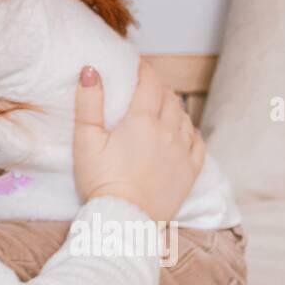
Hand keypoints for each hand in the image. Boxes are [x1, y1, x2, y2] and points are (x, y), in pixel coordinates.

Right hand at [70, 62, 204, 223]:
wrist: (125, 220)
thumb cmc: (101, 180)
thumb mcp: (86, 140)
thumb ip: (88, 103)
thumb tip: (90, 70)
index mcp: (142, 121)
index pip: (150, 83)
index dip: (145, 69)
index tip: (139, 64)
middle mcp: (168, 132)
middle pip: (170, 98)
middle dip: (159, 87)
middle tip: (146, 86)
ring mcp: (182, 152)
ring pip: (184, 117)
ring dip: (174, 107)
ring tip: (162, 107)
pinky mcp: (190, 172)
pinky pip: (198, 143)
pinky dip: (191, 131)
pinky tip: (184, 131)